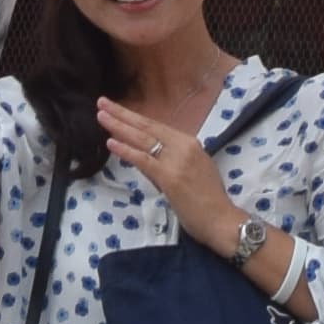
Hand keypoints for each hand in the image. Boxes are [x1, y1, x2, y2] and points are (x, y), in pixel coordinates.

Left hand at [91, 98, 239, 253]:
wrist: (221, 219)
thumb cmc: (209, 200)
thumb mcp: (192, 171)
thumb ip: (169, 162)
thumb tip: (146, 157)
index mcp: (190, 143)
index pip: (156, 126)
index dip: (135, 117)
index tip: (117, 110)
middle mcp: (183, 146)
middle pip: (147, 126)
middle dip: (122, 114)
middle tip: (102, 103)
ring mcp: (176, 160)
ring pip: (142, 139)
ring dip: (119, 126)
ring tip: (101, 116)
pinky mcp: (169, 176)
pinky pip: (143, 160)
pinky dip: (125, 150)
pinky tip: (111, 142)